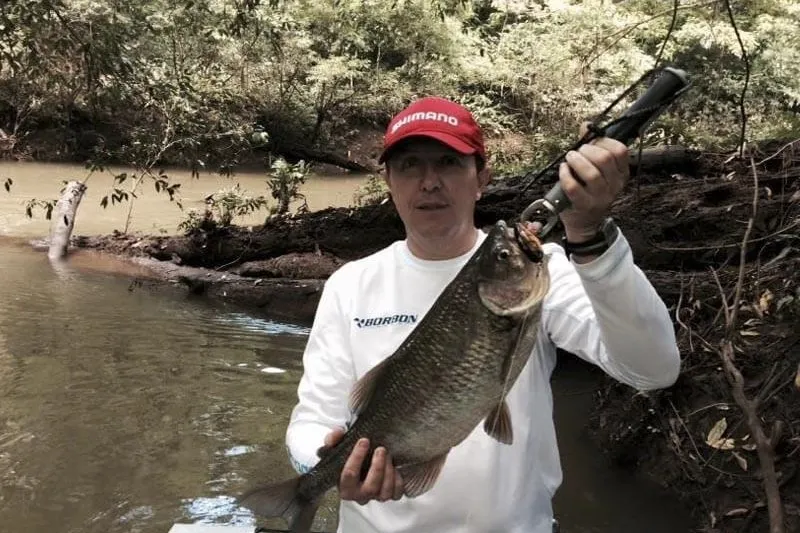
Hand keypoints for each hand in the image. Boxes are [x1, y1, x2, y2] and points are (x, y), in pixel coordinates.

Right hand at [323, 428, 403, 504]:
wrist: (361, 463)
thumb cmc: (348, 457)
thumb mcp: (337, 447)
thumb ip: (333, 439)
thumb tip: (338, 433)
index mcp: (344, 486)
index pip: (349, 475)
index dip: (357, 457)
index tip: (364, 440)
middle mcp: (359, 495)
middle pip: (370, 489)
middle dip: (377, 467)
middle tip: (381, 449)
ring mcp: (375, 497)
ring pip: (384, 493)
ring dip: (389, 471)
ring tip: (388, 455)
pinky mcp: (389, 495)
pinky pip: (396, 493)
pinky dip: (398, 480)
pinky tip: (395, 467)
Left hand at [558, 122, 629, 241]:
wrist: (584, 222)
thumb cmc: (588, 191)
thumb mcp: (596, 169)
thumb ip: (592, 146)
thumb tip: (586, 125)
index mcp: (621, 174)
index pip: (620, 151)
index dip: (603, 141)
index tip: (592, 143)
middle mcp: (614, 186)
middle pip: (605, 159)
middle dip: (588, 150)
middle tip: (577, 152)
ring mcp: (600, 197)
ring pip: (591, 173)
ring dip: (576, 161)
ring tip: (569, 159)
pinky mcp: (583, 205)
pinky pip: (573, 187)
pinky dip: (565, 175)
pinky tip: (563, 170)